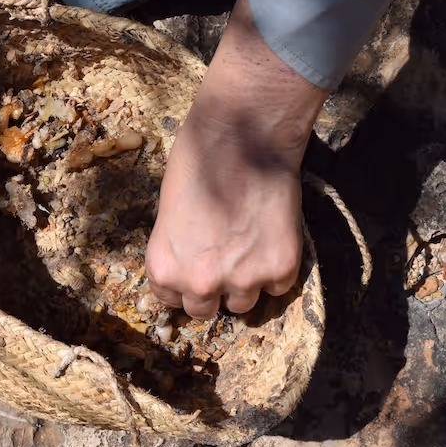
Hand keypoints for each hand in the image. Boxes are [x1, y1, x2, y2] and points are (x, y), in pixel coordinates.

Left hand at [145, 0, 328, 318]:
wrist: (242, 136)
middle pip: (206, 310)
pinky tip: (270, 235)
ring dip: (247, 281)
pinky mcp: (281, 269)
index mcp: (164, 269)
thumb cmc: (196, 163)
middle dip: (214, 288)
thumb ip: (179, 250)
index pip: (172, 301)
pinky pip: (278, 287)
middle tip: (225, 258)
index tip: (196, 265)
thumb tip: (192, 268)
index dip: (186, 282)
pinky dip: (277, 268)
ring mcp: (243, 280)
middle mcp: (200, 283)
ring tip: (249, 244)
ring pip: (244, 303)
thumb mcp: (169, 214)